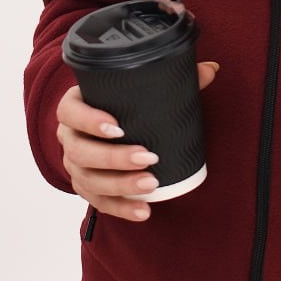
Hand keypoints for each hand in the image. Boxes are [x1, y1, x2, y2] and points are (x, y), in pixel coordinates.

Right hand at [56, 61, 218, 221]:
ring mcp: (74, 165)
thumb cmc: (123, 104)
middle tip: (148, 157)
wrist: (106, 126)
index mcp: (74, 106)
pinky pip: (99, 202)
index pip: (69, 112)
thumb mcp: (138, 89)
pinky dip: (122, 208)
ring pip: (88, 180)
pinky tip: (144, 211)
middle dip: (114, 158)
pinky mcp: (85, 187)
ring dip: (120, 185)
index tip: (117, 127)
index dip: (88, 120)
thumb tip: (211, 69)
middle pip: (80, 151)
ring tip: (151, 184)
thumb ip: (172, 78)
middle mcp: (68, 137)